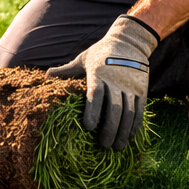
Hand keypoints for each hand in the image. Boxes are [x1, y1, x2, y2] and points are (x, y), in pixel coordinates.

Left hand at [46, 15, 157, 150]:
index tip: (88, 128)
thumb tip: (46, 76)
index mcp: (99, 74)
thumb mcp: (83, 59)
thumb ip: (67, 70)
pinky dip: (136, 125)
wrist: (130, 41)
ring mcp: (131, 86)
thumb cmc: (102, 52)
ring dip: (123, 132)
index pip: (95, 95)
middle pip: (114, 109)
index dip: (92, 112)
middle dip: (109, 129)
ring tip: (117, 148)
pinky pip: (140, 110)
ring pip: (129, 112)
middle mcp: (116, 81)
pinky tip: (130, 137)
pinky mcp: (142, 89)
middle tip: (104, 146)